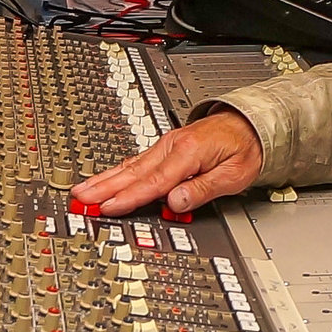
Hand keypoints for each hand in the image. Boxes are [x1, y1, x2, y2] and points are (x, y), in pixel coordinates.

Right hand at [71, 111, 263, 216]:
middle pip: (133, 172)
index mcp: (189, 152)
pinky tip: (105, 180)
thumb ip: (204, 189)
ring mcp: (167, 146)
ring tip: (82, 191)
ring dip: (105, 179)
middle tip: (80, 200)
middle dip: (105, 187)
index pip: (154, 182)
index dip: (129, 197)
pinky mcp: (166, 149)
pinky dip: (117, 172)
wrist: (251, 123)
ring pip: (130, 166)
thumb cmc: (246, 148)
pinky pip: (137, 162)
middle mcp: (173, 146)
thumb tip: (176, 202)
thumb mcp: (235, 174)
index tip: (108, 208)